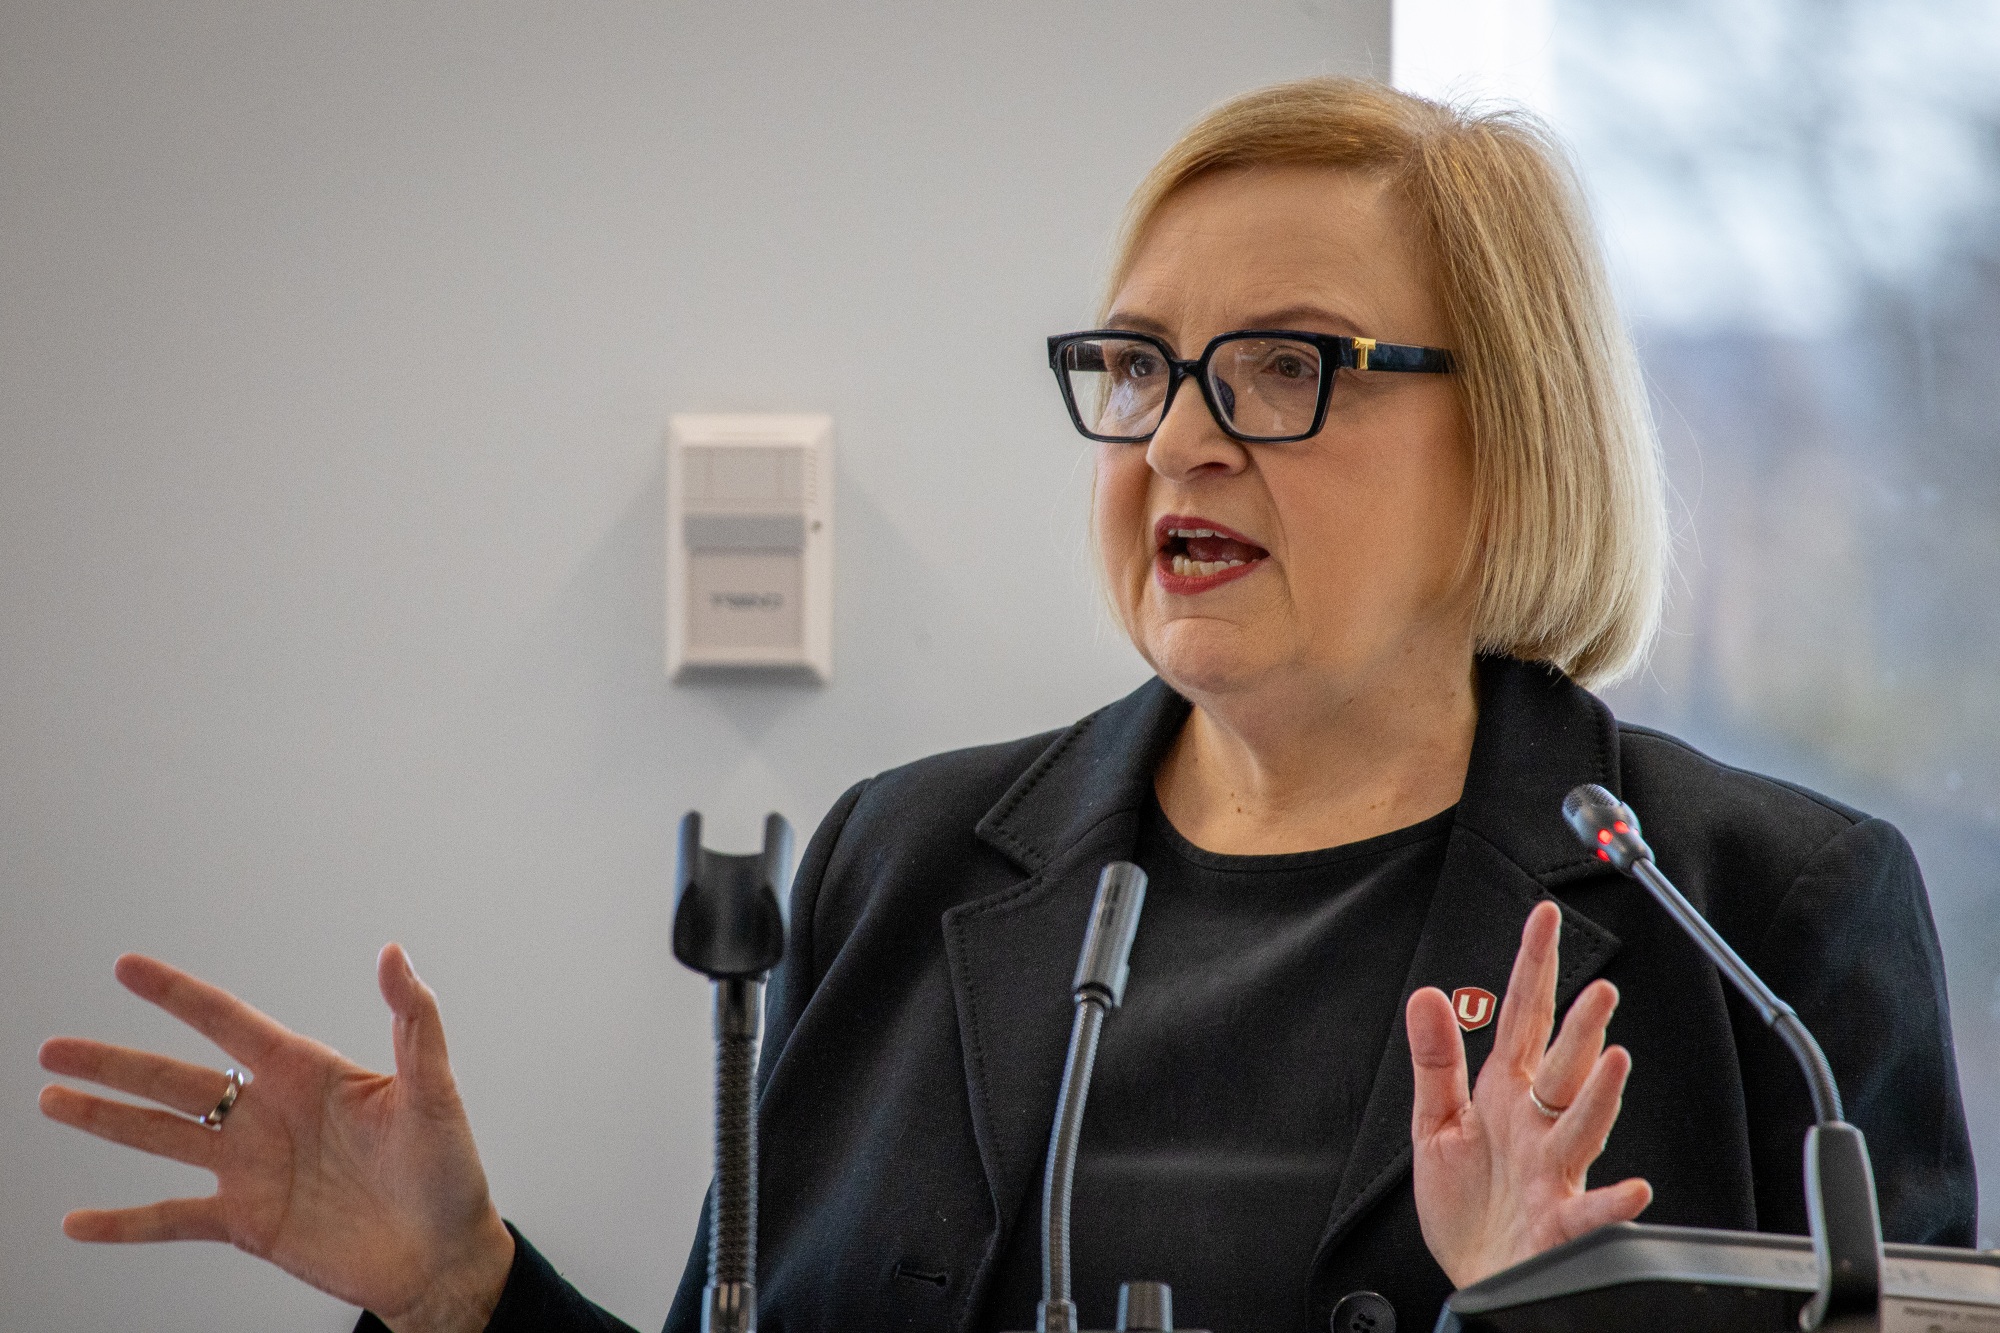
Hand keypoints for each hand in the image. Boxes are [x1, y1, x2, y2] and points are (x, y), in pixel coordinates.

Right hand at [39, 946, 515, 1332]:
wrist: (444, 1258)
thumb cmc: (450, 1173)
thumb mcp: (434, 1092)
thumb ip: (414, 1022)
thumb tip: (394, 953)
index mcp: (308, 1074)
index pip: (231, 1023)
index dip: (177, 995)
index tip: (127, 968)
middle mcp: (270, 1115)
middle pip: (177, 1080)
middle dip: (115, 1063)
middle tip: (54, 1048)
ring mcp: (253, 1169)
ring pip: (163, 1138)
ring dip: (107, 1120)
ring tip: (51, 1099)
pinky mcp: (248, 1222)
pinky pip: (173, 1219)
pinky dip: (124, 1223)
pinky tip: (77, 1222)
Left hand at [1406, 900, 1652, 1287]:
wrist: (1475, 1275)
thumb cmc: (1465, 1204)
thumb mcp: (1435, 1123)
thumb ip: (1436, 1060)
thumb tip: (1428, 995)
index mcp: (1506, 1093)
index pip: (1522, 1017)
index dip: (1532, 966)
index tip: (1543, 917)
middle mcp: (1536, 1124)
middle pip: (1561, 1065)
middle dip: (1580, 1028)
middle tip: (1599, 988)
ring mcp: (1552, 1170)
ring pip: (1581, 1124)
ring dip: (1601, 1094)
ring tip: (1614, 1057)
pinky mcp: (1558, 1222)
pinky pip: (1589, 1211)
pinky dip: (1613, 1203)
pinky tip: (1633, 1188)